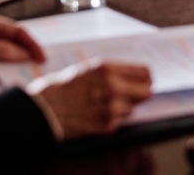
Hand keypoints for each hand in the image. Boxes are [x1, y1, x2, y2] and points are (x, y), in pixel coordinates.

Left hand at [0, 10, 45, 83]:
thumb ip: (2, 50)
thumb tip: (23, 54)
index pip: (17, 31)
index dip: (31, 44)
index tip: (41, 57)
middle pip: (12, 46)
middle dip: (21, 59)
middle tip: (34, 70)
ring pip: (3, 60)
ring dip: (6, 69)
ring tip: (12, 78)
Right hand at [29, 61, 152, 138]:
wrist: (46, 109)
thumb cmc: (66, 87)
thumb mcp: (90, 70)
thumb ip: (115, 72)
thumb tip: (139, 77)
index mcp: (107, 68)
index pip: (145, 72)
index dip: (145, 79)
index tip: (142, 82)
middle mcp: (112, 86)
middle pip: (147, 92)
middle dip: (140, 94)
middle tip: (130, 96)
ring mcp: (110, 107)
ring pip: (133, 109)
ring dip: (123, 109)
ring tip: (104, 105)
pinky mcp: (106, 125)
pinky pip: (119, 122)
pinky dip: (112, 120)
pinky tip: (96, 115)